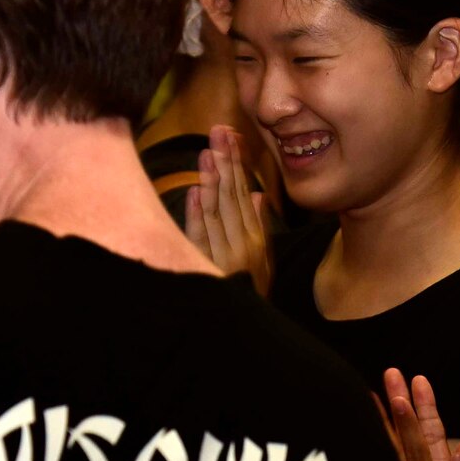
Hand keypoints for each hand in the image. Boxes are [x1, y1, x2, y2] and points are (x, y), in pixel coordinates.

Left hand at [185, 125, 271, 294]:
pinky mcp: (206, 268)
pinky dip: (197, 214)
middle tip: (219, 132)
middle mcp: (241, 243)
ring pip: (215, 211)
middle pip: (230, 196)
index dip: (237, 163)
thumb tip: (257, 192)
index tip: (230, 137)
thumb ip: (259, 224)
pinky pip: (200, 237)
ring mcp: (224, 255)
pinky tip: (195, 191)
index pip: (243, 192)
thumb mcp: (263, 259)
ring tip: (207, 153)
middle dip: (225, 162)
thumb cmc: (250, 291)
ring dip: (211, 180)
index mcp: (255, 237)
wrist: (240, 328)